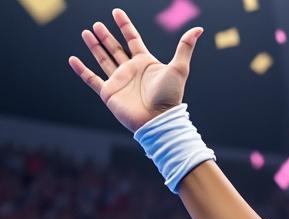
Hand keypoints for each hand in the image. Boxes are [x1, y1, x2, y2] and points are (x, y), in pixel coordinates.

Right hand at [67, 8, 202, 132]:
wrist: (158, 120)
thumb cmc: (170, 96)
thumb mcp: (179, 68)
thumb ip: (185, 47)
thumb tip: (199, 29)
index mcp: (146, 62)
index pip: (133, 39)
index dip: (125, 25)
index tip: (116, 12)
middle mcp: (131, 70)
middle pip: (116, 48)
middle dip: (106, 36)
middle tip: (96, 24)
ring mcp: (119, 81)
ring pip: (103, 59)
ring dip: (94, 46)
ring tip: (86, 32)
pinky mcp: (109, 92)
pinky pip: (91, 79)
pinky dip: (81, 70)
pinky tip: (72, 59)